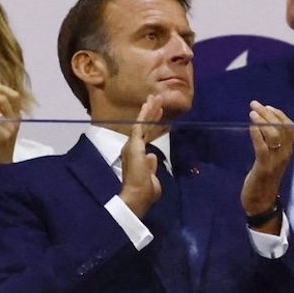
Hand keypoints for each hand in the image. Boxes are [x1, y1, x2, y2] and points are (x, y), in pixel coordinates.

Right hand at [117, 95, 163, 217]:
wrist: (137, 195)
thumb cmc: (144, 191)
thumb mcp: (151, 178)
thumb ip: (151, 167)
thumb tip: (152, 157)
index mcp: (137, 155)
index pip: (147, 136)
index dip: (153, 124)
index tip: (160, 115)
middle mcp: (133, 148)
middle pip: (145, 127)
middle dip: (152, 113)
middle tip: (157, 99)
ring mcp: (133, 145)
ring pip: (143, 123)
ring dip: (150, 109)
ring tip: (156, 97)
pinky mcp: (134, 144)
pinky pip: (140, 125)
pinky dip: (144, 114)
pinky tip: (149, 104)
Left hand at [241, 101, 293, 231]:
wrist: (261, 202)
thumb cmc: (263, 179)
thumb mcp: (270, 159)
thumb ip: (270, 144)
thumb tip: (263, 125)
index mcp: (287, 151)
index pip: (290, 128)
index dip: (279, 114)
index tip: (267, 106)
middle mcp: (285, 154)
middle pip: (282, 128)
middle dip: (268, 113)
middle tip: (254, 104)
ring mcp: (276, 161)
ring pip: (274, 135)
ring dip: (263, 121)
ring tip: (252, 113)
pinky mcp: (264, 167)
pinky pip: (263, 148)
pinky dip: (257, 135)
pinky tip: (251, 127)